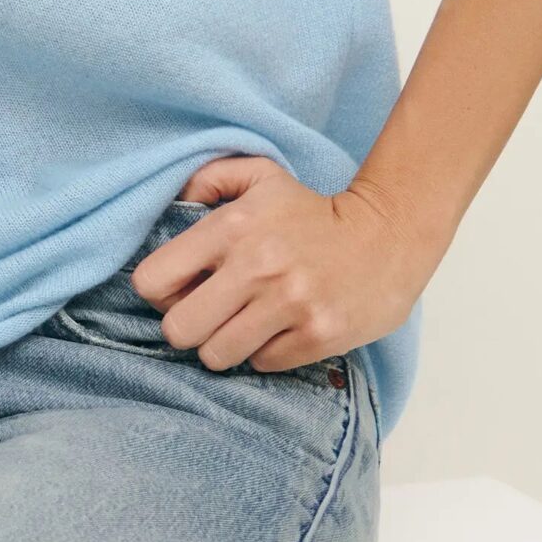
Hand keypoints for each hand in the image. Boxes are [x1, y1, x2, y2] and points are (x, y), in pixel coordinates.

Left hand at [129, 156, 436, 374]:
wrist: (389, 234)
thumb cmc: (312, 211)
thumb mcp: (261, 177)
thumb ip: (210, 179)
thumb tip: (176, 201)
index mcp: (231, 228)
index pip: (152, 280)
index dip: (159, 291)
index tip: (180, 289)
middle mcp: (256, 268)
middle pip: (178, 330)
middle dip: (187, 326)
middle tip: (209, 315)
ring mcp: (288, 305)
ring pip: (216, 355)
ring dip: (224, 344)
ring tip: (245, 324)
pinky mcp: (317, 336)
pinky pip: (261, 363)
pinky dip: (265, 352)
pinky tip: (281, 328)